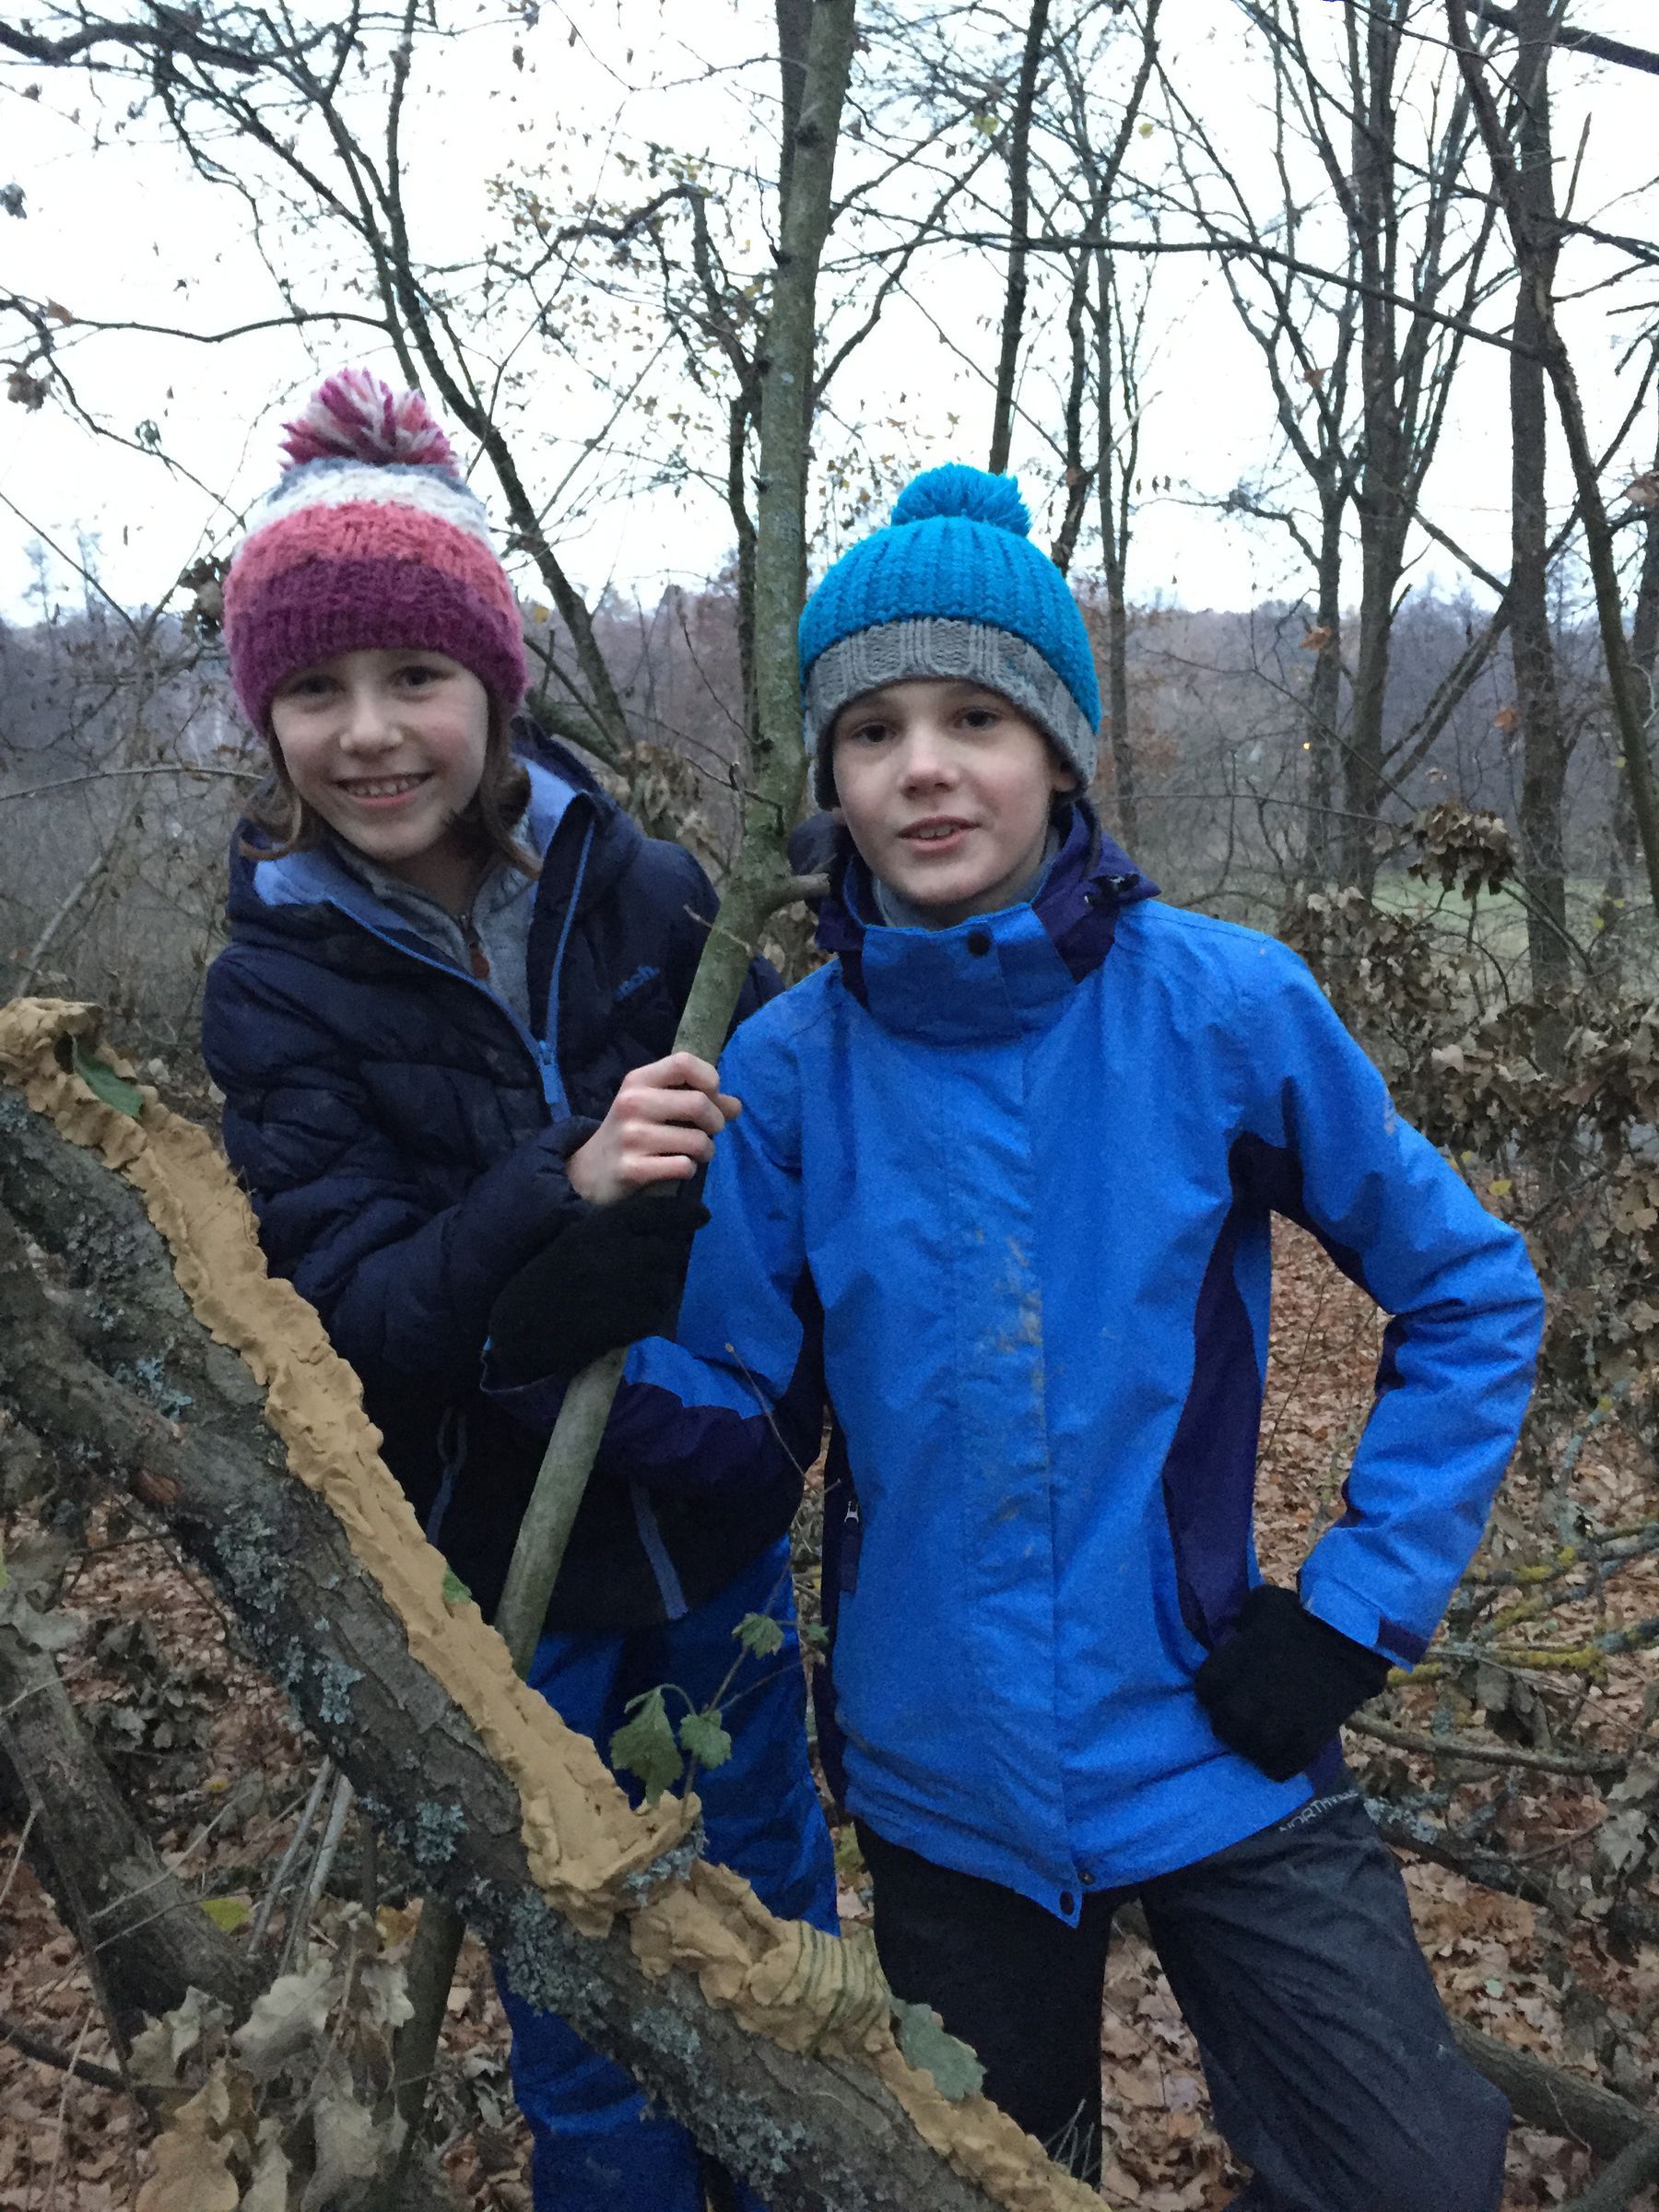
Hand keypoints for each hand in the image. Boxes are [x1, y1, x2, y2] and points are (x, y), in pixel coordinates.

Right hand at [488, 1184, 710, 1385]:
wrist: (522, 1329)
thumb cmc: (546, 1281)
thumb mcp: (575, 1240)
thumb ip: (613, 1230)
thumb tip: (660, 1226)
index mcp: (600, 1229)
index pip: (657, 1213)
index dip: (684, 1213)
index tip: (702, 1214)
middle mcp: (618, 1254)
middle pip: (667, 1248)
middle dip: (665, 1255)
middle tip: (649, 1265)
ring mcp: (627, 1290)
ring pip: (666, 1280)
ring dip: (658, 1284)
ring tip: (630, 1292)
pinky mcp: (631, 1322)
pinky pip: (657, 1309)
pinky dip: (649, 1309)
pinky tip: (626, 1312)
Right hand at [566, 1052, 740, 1205]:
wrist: (590, 1171)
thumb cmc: (632, 1131)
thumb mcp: (654, 1105)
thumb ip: (695, 1099)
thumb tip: (736, 1105)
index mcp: (638, 1081)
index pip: (684, 1062)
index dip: (710, 1078)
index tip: (711, 1095)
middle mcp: (633, 1103)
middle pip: (699, 1103)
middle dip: (716, 1122)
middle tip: (709, 1132)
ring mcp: (631, 1137)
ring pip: (697, 1141)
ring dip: (706, 1151)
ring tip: (694, 1153)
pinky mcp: (633, 1169)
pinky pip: (684, 1166)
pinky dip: (689, 1169)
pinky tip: (676, 1167)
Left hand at [1194, 1584, 1390, 1783]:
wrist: (1346, 1638)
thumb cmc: (1298, 1616)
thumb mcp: (1255, 1607)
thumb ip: (1237, 1627)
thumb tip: (1234, 1634)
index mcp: (1224, 1670)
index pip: (1204, 1692)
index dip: (1216, 1689)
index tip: (1229, 1686)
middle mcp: (1241, 1704)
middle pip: (1221, 1726)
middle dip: (1231, 1718)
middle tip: (1247, 1712)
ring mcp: (1271, 1728)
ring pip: (1247, 1750)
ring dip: (1253, 1743)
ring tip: (1263, 1735)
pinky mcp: (1302, 1744)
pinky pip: (1278, 1768)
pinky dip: (1277, 1763)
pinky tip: (1282, 1751)